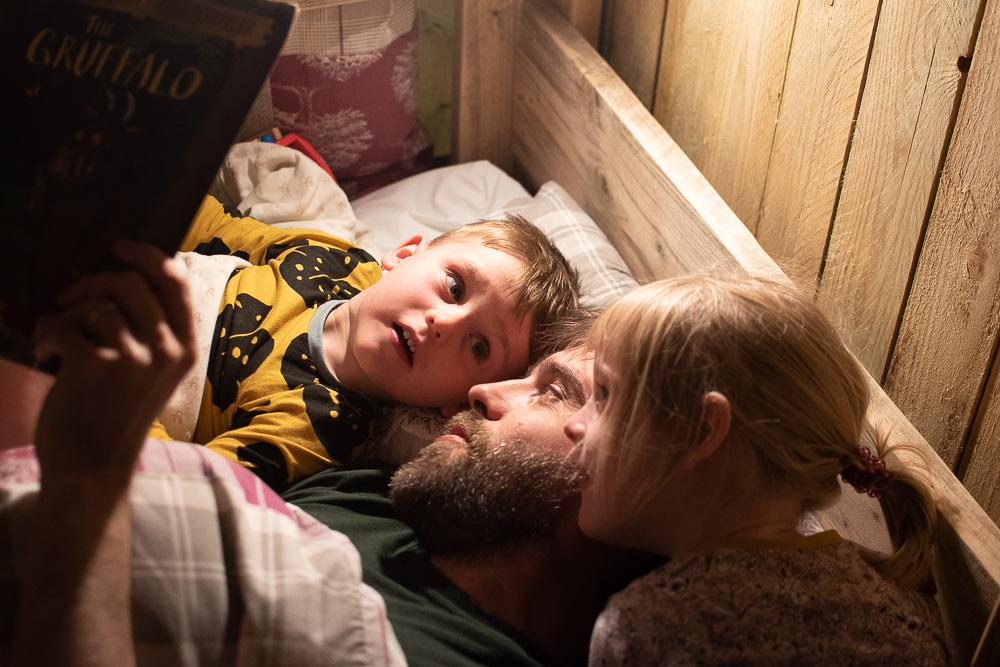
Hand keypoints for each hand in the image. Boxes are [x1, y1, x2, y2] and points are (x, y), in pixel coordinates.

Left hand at [32, 241, 195, 485]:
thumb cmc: (117, 414)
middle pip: (129, 282)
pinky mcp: (97, 366)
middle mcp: (169, 350)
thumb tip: (127, 275)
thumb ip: (154, 330)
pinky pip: (64, 324)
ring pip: (94, 303)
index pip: (177, 281)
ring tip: (59, 338)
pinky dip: (46, 335)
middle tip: (68, 299)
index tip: (120, 247)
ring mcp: (136, 358)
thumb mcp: (155, 372)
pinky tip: (46, 355)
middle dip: (91, 282)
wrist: (93, 466)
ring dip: (65, 315)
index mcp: (187, 347)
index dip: (148, 254)